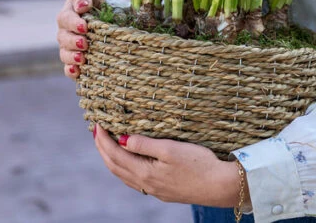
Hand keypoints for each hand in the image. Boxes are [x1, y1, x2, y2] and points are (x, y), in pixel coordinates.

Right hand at [56, 0, 103, 79]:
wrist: (112, 20)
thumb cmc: (104, 5)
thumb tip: (82, 6)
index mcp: (72, 8)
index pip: (67, 15)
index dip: (74, 21)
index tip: (84, 24)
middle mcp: (67, 26)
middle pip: (63, 34)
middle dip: (73, 39)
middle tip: (84, 43)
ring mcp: (69, 43)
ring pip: (64, 50)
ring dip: (71, 55)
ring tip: (82, 58)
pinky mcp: (73, 57)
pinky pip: (67, 66)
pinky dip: (70, 69)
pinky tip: (77, 71)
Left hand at [93, 125, 249, 207]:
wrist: (218, 186)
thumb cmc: (198, 163)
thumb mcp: (170, 149)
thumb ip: (145, 144)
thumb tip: (121, 139)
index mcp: (145, 172)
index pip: (116, 154)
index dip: (104, 139)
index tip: (97, 124)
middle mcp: (146, 183)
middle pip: (115, 166)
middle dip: (103, 149)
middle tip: (96, 132)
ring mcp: (154, 189)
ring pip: (124, 175)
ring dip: (112, 159)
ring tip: (107, 146)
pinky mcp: (163, 190)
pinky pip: (134, 179)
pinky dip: (124, 168)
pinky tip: (129, 163)